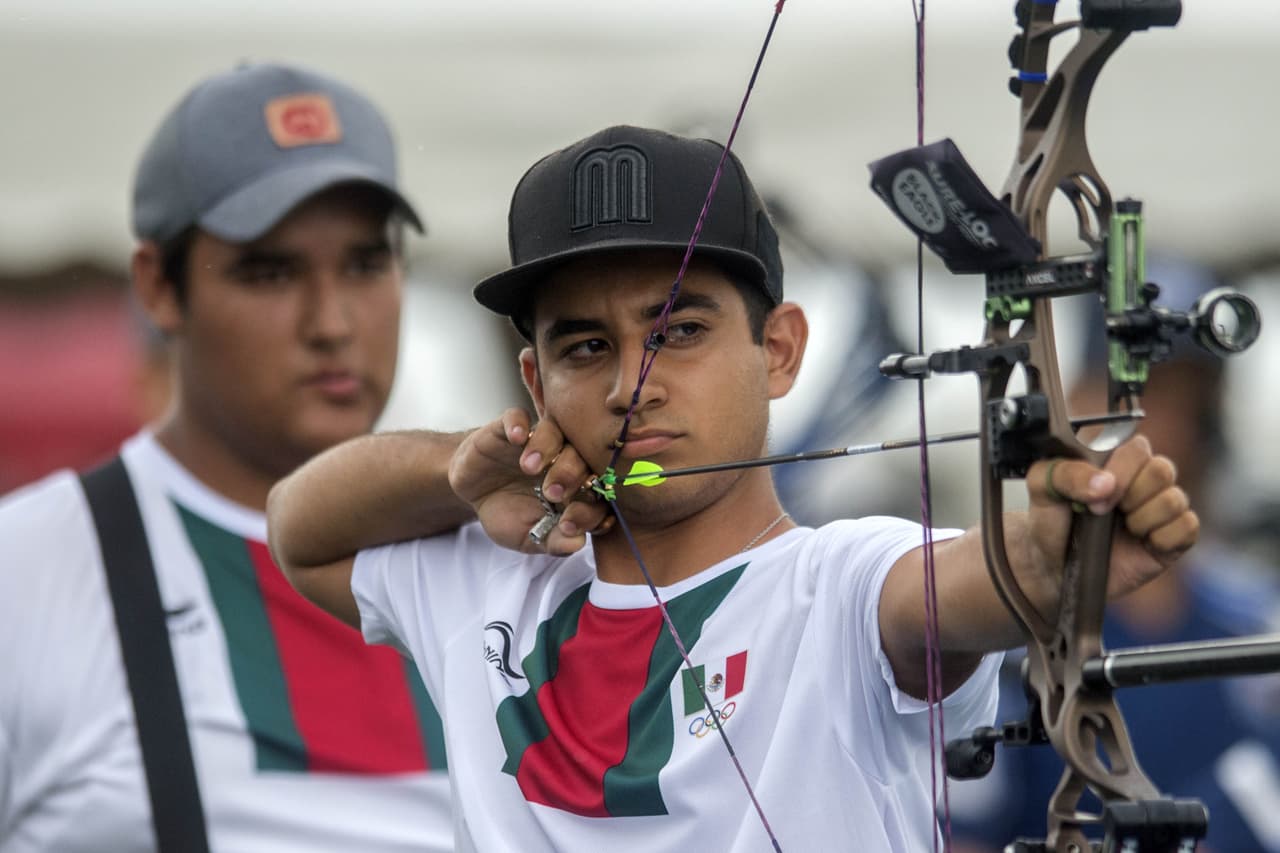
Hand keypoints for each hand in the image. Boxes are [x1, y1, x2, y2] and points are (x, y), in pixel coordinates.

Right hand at [448, 409, 610, 554]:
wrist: (473, 492)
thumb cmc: (508, 514)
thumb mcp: (528, 537)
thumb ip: (553, 542)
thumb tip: (576, 544)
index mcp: (578, 488)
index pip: (597, 494)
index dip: (589, 510)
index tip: (569, 524)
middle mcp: (564, 459)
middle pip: (581, 457)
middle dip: (571, 475)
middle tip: (552, 493)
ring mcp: (538, 440)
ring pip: (555, 431)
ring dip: (546, 447)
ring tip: (528, 467)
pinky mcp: (510, 428)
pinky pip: (517, 416)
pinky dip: (517, 424)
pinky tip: (515, 438)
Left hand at [1024, 434, 1198, 600]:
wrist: (1052, 564)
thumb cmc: (1050, 519)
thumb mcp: (1041, 487)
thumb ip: (1065, 473)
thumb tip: (1104, 483)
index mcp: (1116, 458)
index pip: (1138, 448)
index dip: (1120, 473)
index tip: (1095, 497)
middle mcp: (1144, 478)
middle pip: (1163, 470)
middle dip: (1131, 495)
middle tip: (1104, 512)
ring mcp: (1161, 507)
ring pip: (1176, 499)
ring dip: (1144, 518)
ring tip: (1123, 529)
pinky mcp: (1173, 537)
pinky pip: (1188, 527)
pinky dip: (1164, 537)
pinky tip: (1143, 542)